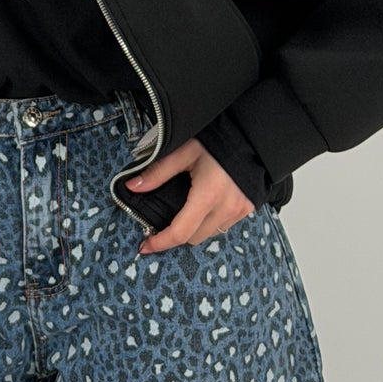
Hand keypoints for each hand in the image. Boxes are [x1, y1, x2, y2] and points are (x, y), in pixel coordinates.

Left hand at [124, 138, 255, 256]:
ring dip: (194, 230)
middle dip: (176, 235)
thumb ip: (158, 172)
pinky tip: (203, 208)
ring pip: (209, 234)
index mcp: (207, 195)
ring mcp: (239, 211)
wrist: (250, 136)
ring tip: (183, 213)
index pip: (180, 232)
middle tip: (162, 224)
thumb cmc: (216, 141)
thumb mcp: (184, 151)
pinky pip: (224, 226)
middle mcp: (226, 208)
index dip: (160, 243)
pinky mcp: (247, 208)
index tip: (145, 246)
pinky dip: (210, 223)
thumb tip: (132, 187)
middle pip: (194, 238)